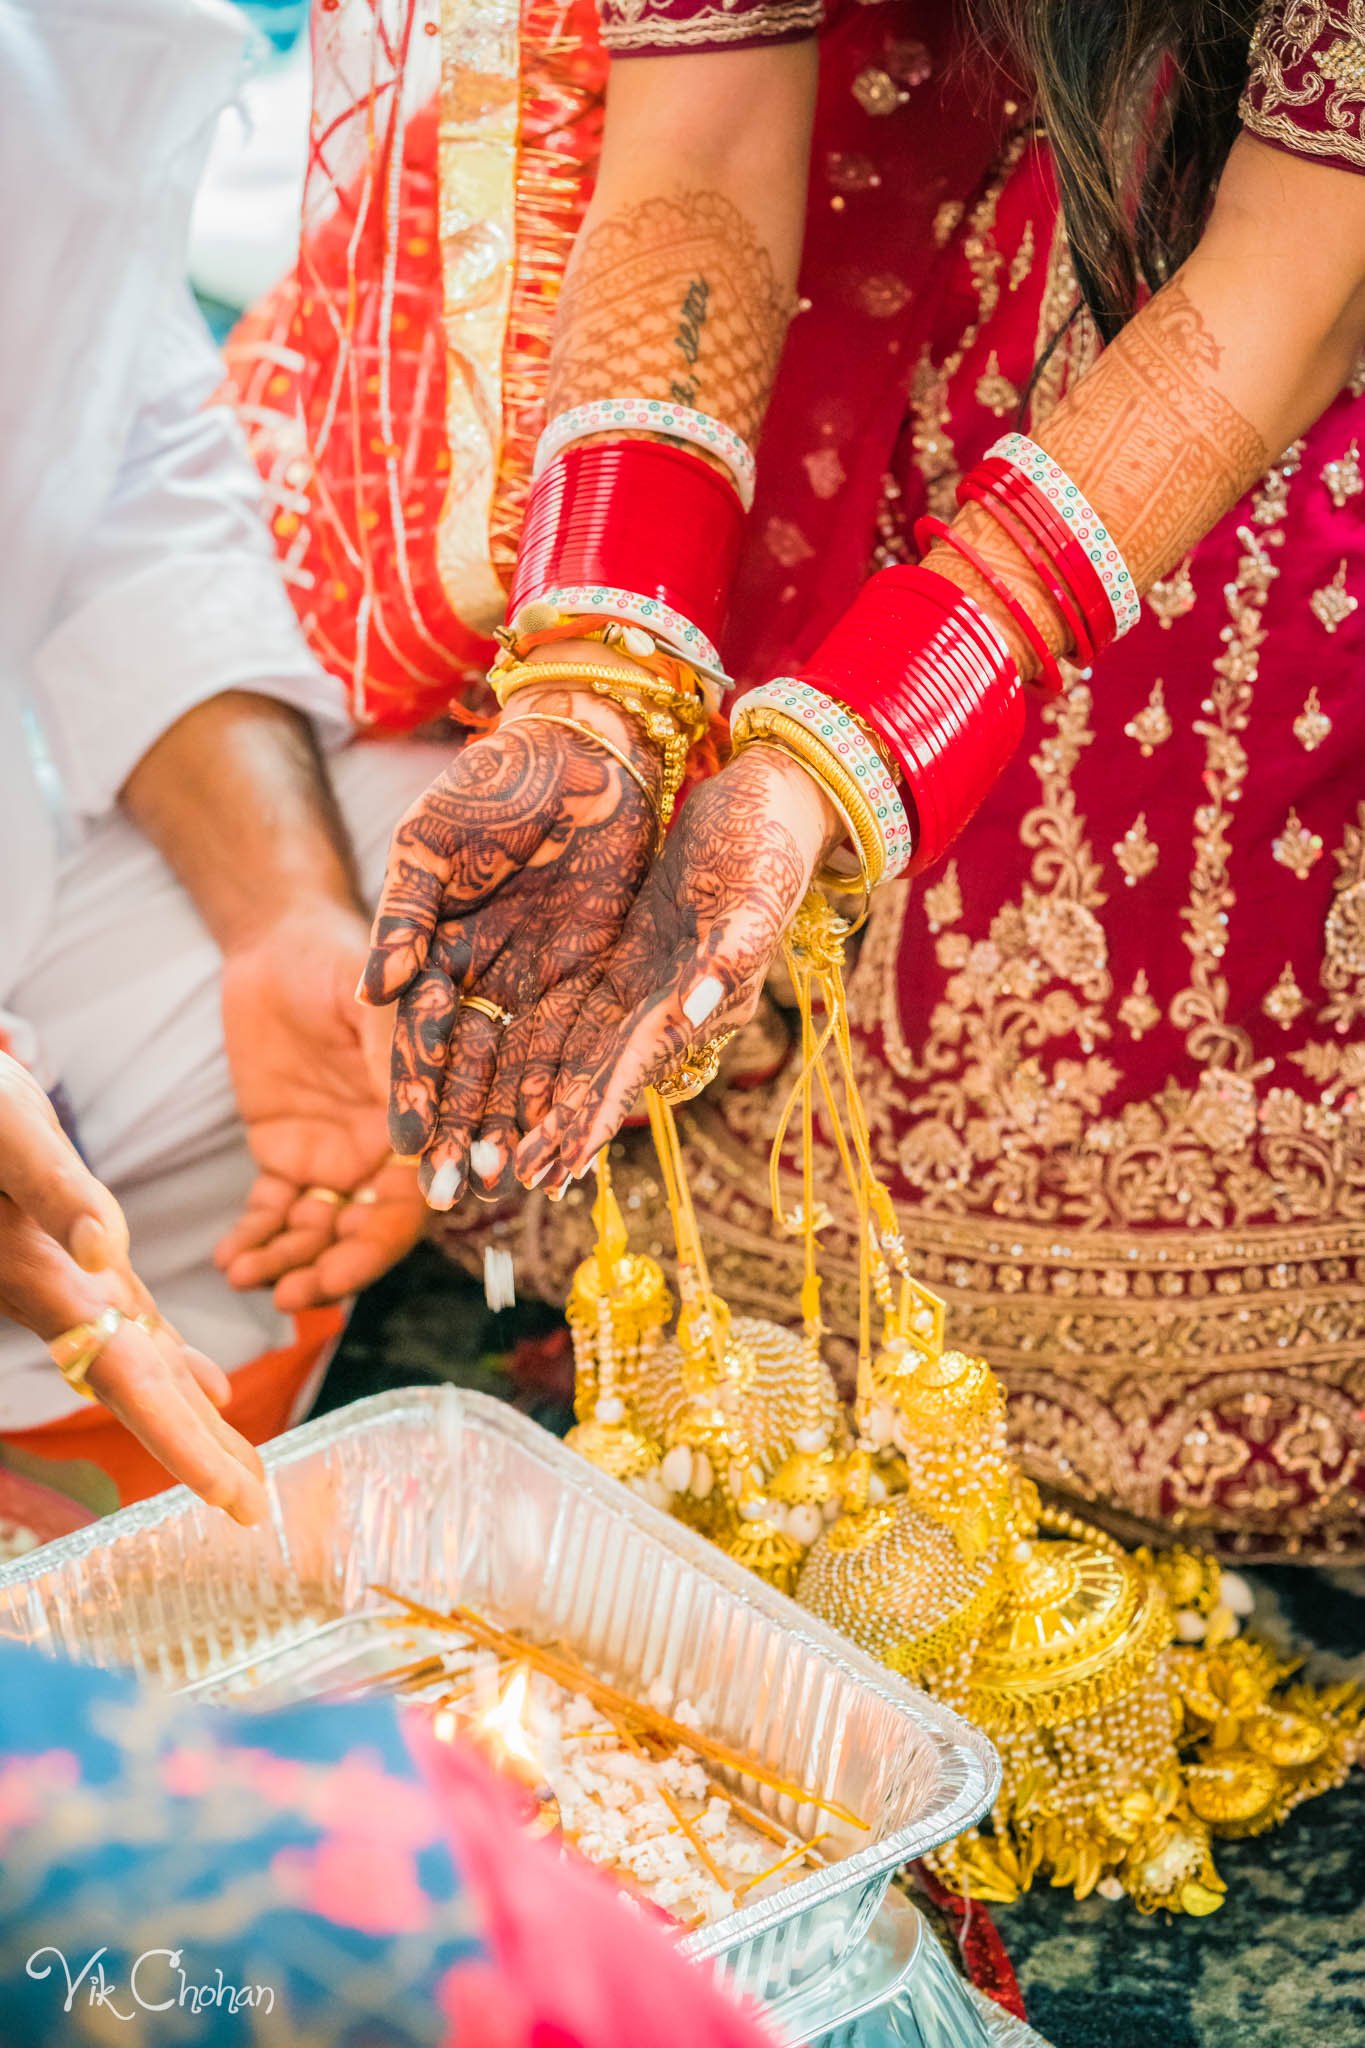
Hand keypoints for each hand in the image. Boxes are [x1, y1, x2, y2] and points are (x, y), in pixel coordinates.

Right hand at [0, 1051, 266, 1523]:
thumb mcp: (11, 1137)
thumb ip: (56, 1191)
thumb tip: (106, 1247)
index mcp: (49, 1284)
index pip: (130, 1379)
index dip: (179, 1439)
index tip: (228, 1496)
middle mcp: (62, 1301)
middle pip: (144, 1393)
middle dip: (198, 1453)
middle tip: (254, 1512)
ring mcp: (70, 1288)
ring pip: (146, 1370)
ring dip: (194, 1422)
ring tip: (243, 1475)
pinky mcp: (79, 1267)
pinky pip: (135, 1332)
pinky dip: (174, 1367)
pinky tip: (209, 1392)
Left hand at [214, 905, 424, 1309]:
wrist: (282, 941)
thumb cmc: (347, 961)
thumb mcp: (379, 1005)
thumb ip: (403, 1066)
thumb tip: (421, 1146)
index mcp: (424, 1124)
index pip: (412, 1201)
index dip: (380, 1244)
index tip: (343, 1271)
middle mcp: (386, 1153)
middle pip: (364, 1232)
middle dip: (328, 1269)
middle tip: (289, 1295)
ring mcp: (336, 1157)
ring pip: (316, 1231)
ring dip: (285, 1262)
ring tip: (246, 1277)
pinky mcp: (287, 1154)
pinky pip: (273, 1210)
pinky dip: (253, 1239)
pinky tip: (229, 1260)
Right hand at [360, 687, 658, 1206]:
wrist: (583, 744)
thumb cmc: (496, 779)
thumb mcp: (432, 838)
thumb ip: (404, 913)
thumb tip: (373, 993)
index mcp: (436, 948)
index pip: (419, 1034)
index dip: (414, 1088)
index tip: (408, 1143)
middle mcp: (486, 977)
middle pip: (469, 1067)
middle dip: (460, 1129)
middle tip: (450, 1192)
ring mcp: (540, 979)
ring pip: (523, 1068)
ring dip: (515, 1125)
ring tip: (508, 1182)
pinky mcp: (595, 974)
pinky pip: (582, 1043)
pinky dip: (574, 1091)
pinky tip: (568, 1136)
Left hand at [515, 744, 837, 1186]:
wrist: (772, 802)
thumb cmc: (770, 846)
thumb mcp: (754, 900)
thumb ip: (726, 960)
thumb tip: (689, 1013)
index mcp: (696, 1005)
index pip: (631, 1072)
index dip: (593, 1119)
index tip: (557, 1167)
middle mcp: (666, 1008)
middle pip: (598, 1078)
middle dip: (557, 1130)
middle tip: (510, 1180)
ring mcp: (644, 984)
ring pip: (581, 1053)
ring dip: (544, 1101)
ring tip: (505, 1150)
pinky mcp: (626, 956)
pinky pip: (575, 1009)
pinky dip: (545, 1046)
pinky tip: (512, 1077)